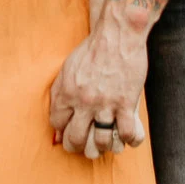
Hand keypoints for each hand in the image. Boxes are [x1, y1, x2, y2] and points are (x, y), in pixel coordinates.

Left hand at [49, 5, 150, 157]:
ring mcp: (105, 103)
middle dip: (79, 147)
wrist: (117, 34)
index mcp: (65, 92)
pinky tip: (128, 135)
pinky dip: (127, 139)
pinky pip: (125, 134)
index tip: (71, 133)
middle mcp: (83, 102)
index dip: (63, 132)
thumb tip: (56, 125)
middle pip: (75, 139)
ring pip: (100, 142)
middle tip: (87, 148)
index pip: (57, 125)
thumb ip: (59, 96)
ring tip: (107, 144)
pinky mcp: (125, 103)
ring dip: (103, 147)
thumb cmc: (92, 51)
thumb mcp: (67, 70)